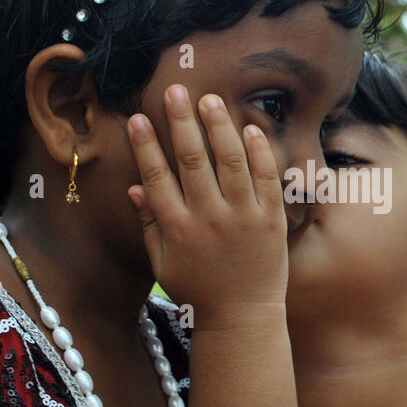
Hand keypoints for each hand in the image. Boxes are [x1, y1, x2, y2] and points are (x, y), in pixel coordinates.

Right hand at [126, 85, 287, 318]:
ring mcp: (243, 217)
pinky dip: (259, 152)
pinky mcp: (272, 220)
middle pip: (192, 160)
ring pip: (230, 161)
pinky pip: (266, 178)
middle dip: (181, 122)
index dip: (146, 145)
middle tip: (174, 89)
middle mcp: (209, 219)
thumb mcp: (164, 261)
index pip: (157, 177)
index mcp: (177, 228)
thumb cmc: (198, 289)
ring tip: (210, 99)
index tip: (139, 117)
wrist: (242, 317)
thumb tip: (135, 185)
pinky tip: (250, 127)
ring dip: (219, 126)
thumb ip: (150, 223)